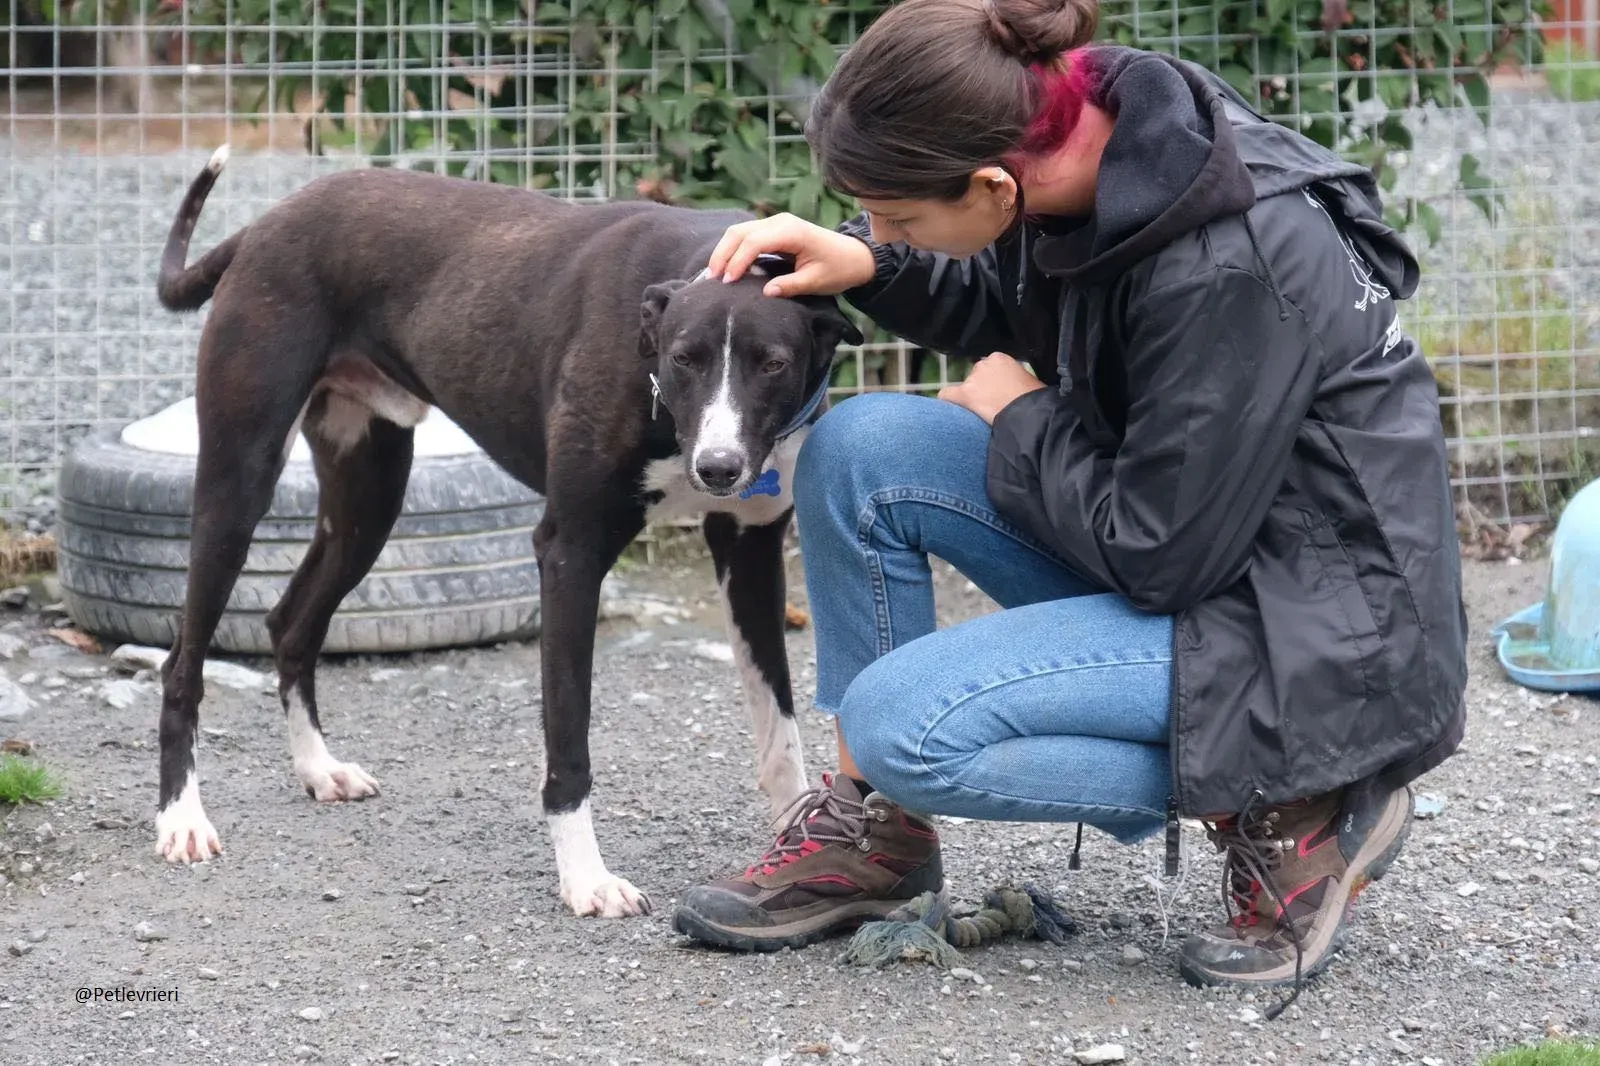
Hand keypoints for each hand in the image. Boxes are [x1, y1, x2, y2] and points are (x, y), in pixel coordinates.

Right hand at [707, 212, 877, 297]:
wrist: (853, 256)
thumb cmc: (837, 269)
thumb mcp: (816, 281)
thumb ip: (790, 286)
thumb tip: (765, 292)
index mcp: (791, 232)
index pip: (754, 241)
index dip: (737, 261)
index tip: (728, 282)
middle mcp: (780, 222)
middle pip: (740, 232)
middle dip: (723, 254)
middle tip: (711, 278)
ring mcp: (776, 223)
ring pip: (739, 231)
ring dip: (724, 251)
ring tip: (714, 274)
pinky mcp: (774, 230)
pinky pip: (746, 235)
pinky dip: (733, 249)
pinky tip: (726, 267)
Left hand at [937, 352, 1046, 424]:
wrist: (1032, 413)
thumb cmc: (1036, 400)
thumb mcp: (1030, 382)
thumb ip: (1016, 379)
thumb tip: (1014, 388)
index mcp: (1000, 358)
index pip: (989, 369)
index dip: (994, 383)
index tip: (1001, 395)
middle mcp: (984, 364)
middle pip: (976, 377)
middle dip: (982, 390)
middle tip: (993, 406)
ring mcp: (973, 379)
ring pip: (965, 389)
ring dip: (972, 400)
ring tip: (985, 415)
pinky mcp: (966, 395)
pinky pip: (947, 396)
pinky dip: (948, 403)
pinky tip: (951, 412)